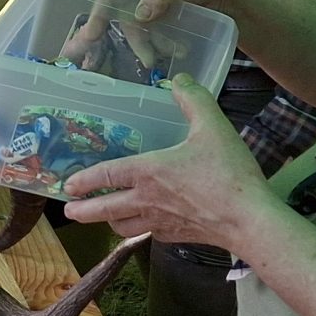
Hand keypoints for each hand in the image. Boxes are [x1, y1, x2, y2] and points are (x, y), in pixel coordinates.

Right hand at [59, 0, 234, 68]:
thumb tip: (139, 14)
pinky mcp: (157, 16)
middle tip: (148, 59)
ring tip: (174, 52)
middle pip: (125, 16)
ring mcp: (147, 2)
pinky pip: (151, 33)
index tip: (91, 35)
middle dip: (137, 39)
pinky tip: (176, 50)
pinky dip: (161, 43)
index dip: (99, 13)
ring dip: (152, 44)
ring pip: (139, 28)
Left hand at [61, 78, 269, 245]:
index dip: (84, 179)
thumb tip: (179, 79)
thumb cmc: (228, 173)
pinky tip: (147, 224)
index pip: (106, 174)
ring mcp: (160, 222)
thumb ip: (194, 100)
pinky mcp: (176, 237)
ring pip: (124, 226)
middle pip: (105, 210)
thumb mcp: (213, 126)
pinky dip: (141, 229)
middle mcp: (146, 200)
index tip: (67, 185)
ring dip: (110, 221)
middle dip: (83, 211)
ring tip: (106, 217)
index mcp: (148, 172)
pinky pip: (149, 234)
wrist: (248, 220)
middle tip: (69, 211)